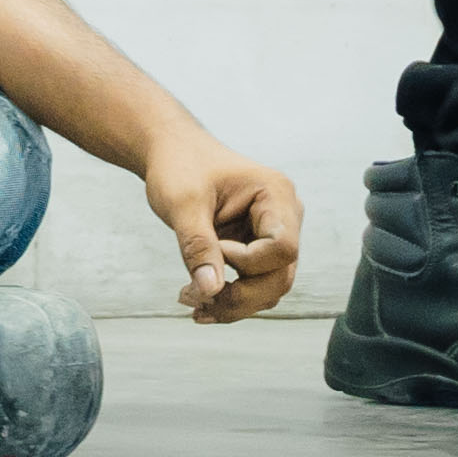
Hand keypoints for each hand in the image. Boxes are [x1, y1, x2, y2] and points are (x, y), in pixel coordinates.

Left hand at [144, 136, 303, 318]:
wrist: (173, 152)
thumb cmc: (180, 166)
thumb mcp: (182, 204)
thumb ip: (198, 246)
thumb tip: (210, 291)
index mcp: (275, 193)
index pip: (282, 247)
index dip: (247, 261)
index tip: (213, 248)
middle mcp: (284, 214)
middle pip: (280, 275)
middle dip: (239, 296)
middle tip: (190, 299)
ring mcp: (273, 233)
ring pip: (270, 287)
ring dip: (234, 303)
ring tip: (189, 301)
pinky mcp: (258, 248)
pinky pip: (255, 285)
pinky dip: (230, 299)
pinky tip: (200, 301)